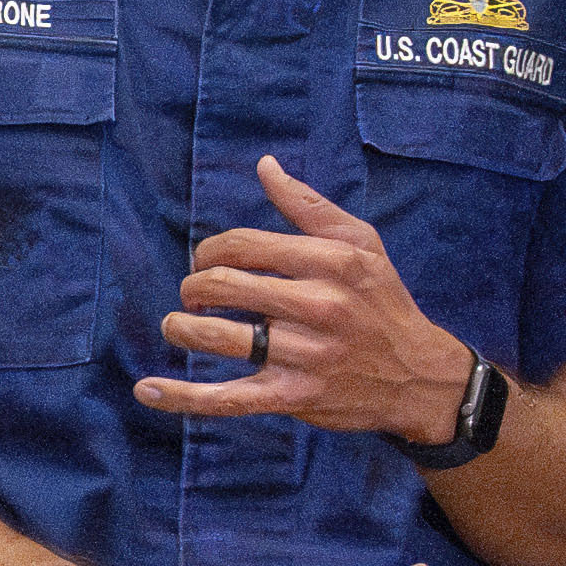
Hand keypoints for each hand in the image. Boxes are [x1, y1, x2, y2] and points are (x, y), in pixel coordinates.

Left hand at [135, 158, 479, 440]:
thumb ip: (309, 205)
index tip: (205, 262)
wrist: (418, 375)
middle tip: (192, 294)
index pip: (242, 245)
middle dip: (192, 286)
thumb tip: (265, 166)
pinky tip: (148, 390)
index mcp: (330, 262)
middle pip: (222, 285)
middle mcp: (318, 306)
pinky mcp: (292, 398)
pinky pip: (226, 398)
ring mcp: (303, 355)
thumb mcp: (360, 244)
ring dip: (182, 327)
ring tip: (178, 324)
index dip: (208, 251)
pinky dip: (181, 396)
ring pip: (218, 336)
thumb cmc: (382, 302)